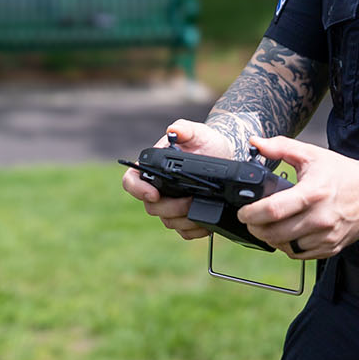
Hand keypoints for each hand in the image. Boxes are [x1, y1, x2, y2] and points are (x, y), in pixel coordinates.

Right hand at [120, 119, 240, 240]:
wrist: (226, 156)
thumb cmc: (208, 142)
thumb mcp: (199, 132)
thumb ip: (186, 129)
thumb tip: (173, 130)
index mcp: (154, 167)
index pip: (131, 180)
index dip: (137, 189)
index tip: (154, 194)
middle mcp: (158, 187)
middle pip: (151, 207)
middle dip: (171, 207)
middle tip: (190, 200)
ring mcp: (171, 204)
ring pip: (168, 221)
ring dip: (184, 220)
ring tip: (199, 208)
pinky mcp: (185, 216)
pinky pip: (183, 231)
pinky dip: (194, 230)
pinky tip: (205, 222)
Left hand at [237, 136, 358, 260]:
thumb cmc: (342, 173)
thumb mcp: (312, 154)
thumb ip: (281, 147)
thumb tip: (256, 142)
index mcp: (313, 192)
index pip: (274, 209)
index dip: (252, 213)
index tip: (243, 212)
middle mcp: (320, 217)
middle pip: (276, 232)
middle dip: (256, 228)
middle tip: (250, 220)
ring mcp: (326, 235)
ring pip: (286, 247)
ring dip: (271, 239)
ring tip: (267, 227)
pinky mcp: (331, 247)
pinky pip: (300, 254)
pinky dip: (288, 247)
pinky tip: (286, 235)